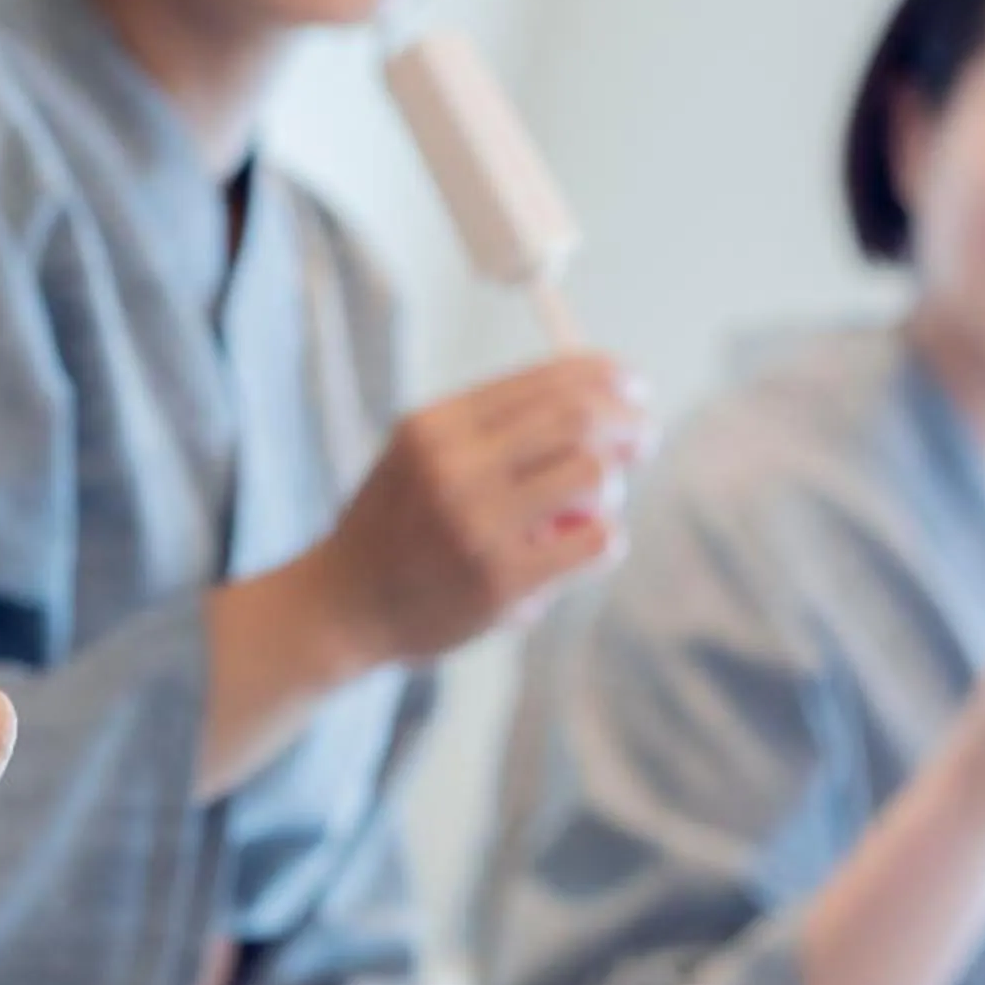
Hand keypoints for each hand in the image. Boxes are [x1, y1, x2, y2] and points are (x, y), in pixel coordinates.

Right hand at [298, 355, 648, 671]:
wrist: (342, 607)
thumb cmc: (396, 528)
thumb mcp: (420, 454)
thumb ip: (490, 425)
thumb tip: (593, 394)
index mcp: (435, 425)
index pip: (545, 380)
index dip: (606, 377)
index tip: (633, 388)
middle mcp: (452, 466)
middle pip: (578, 417)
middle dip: (628, 423)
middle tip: (643, 440)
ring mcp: (477, 525)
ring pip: (594, 476)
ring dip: (610, 491)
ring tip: (584, 512)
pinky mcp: (502, 580)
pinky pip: (597, 542)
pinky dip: (603, 541)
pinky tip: (575, 550)